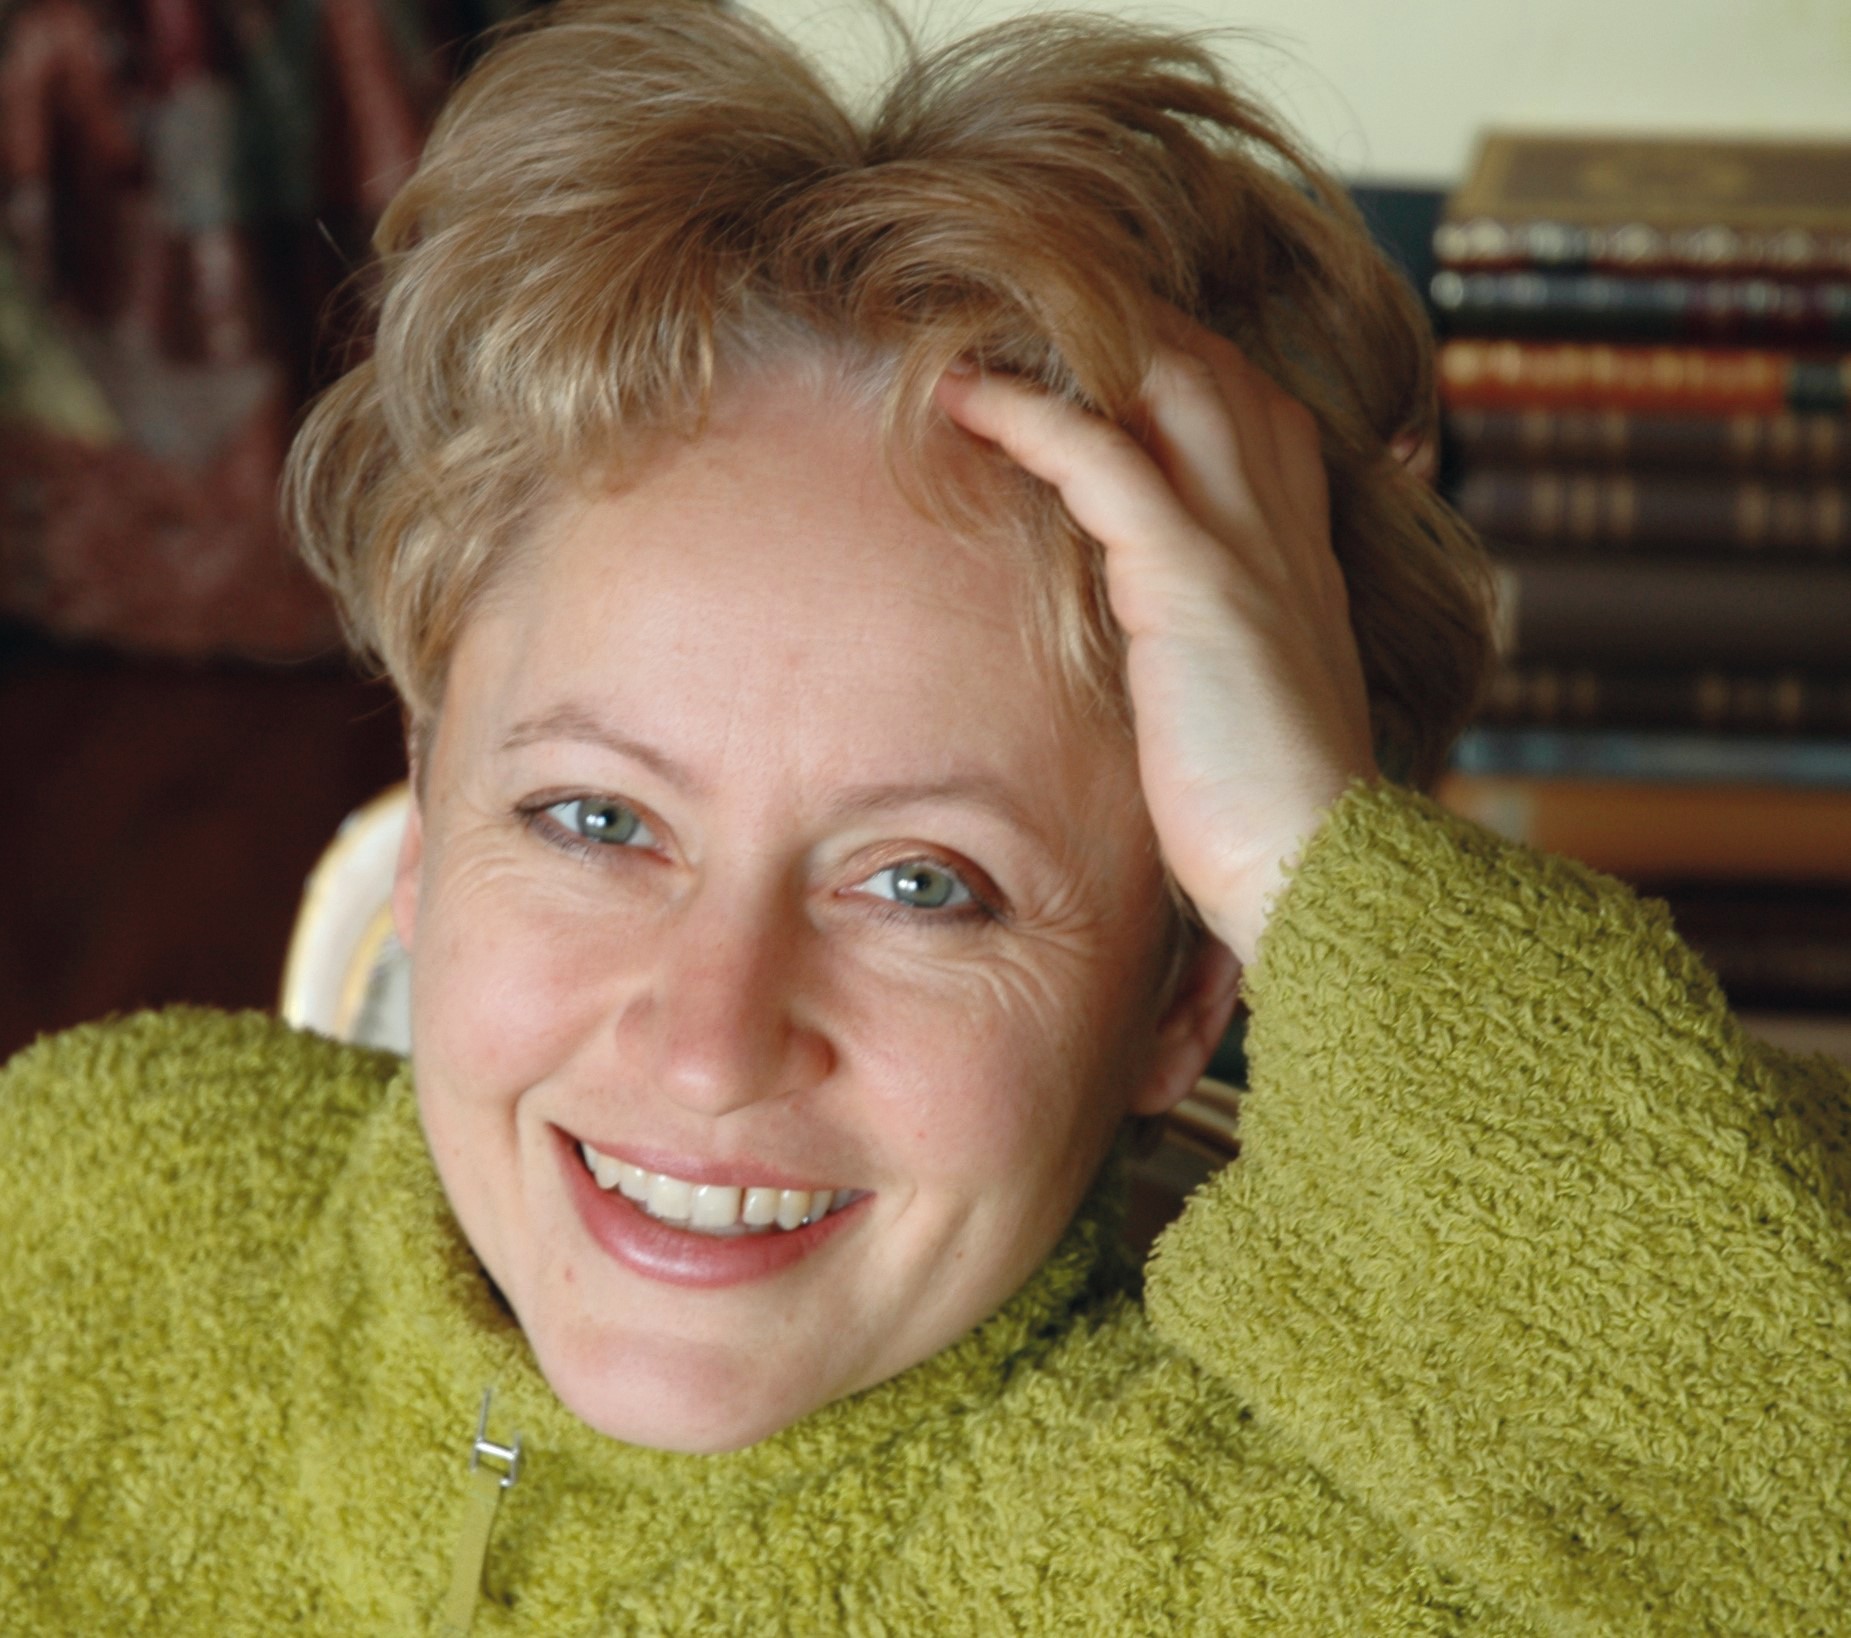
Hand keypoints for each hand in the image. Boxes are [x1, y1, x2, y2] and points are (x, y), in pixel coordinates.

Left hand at [934, 320, 1376, 966]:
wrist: (1314, 866)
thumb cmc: (1268, 808)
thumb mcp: (1246, 697)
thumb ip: (1214, 638)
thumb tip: (1158, 635)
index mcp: (1302, 546)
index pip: (1250, 403)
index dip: (1173, 360)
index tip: (1087, 347)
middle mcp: (1285, 521)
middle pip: (1209, 365)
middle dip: (1118, 323)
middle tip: (1017, 310)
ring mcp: (1245, 542)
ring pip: (1163, 381)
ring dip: (1064, 344)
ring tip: (972, 329)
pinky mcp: (1193, 579)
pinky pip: (1103, 458)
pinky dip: (1029, 415)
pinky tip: (964, 395)